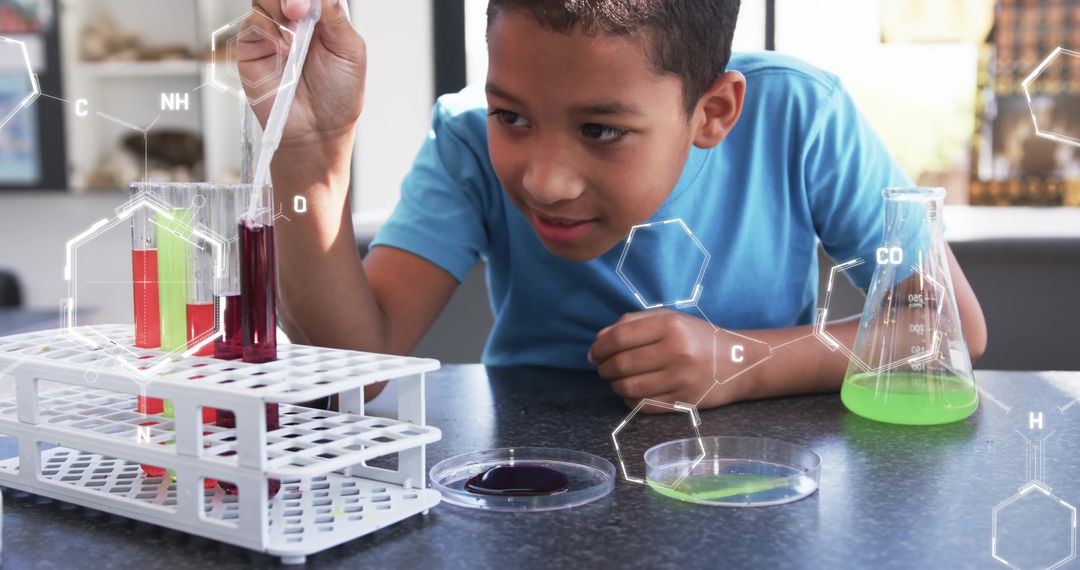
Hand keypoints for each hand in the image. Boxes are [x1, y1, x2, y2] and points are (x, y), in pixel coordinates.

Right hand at [241, 0, 365, 150]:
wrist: (317, 130)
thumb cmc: (338, 96)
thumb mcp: (350, 52)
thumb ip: (337, 17)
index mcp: (322, 15)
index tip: (313, 4)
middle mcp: (296, 19)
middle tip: (299, 12)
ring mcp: (272, 31)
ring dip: (279, 11)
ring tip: (295, 39)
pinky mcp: (253, 46)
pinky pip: (252, 22)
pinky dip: (267, 30)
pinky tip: (283, 50)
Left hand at [588, 310, 753, 411]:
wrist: (738, 362)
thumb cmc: (698, 337)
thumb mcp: (670, 319)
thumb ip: (633, 323)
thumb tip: (599, 339)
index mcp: (670, 326)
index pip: (620, 338)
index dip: (599, 347)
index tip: (593, 353)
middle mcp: (676, 352)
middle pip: (621, 364)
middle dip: (604, 367)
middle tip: (603, 367)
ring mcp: (680, 380)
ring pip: (628, 387)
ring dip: (614, 385)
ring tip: (617, 379)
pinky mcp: (683, 403)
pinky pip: (642, 405)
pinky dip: (629, 399)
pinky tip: (632, 392)